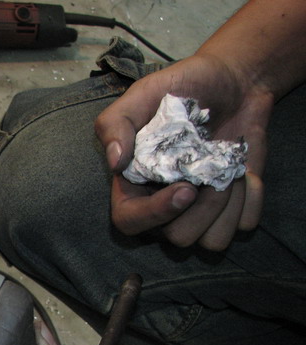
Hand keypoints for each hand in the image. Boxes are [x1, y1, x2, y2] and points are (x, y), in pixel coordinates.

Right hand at [95, 54, 271, 250]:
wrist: (234, 79)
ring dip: (228, 207)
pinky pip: (243, 226)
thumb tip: (115, 162)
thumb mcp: (142, 94)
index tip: (186, 189)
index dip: (156, 214)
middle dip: (203, 208)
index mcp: (134, 185)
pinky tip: (246, 174)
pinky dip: (252, 201)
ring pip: (211, 241)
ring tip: (230, 171)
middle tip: (215, 168)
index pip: (130, 223)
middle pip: (177, 238)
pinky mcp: (233, 208)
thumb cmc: (182, 88)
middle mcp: (163, 205)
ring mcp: (199, 211)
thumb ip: (116, 124)